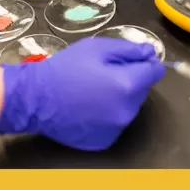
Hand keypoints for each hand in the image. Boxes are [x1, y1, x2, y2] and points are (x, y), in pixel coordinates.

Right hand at [0, 37, 164, 150]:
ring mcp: (116, 129)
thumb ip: (128, 49)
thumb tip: (150, 53)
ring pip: (129, 107)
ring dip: (119, 98)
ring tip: (93, 91)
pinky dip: (108, 114)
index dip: (145, 62)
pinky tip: (88, 108)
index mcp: (127, 85)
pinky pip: (115, 123)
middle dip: (129, 80)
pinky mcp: (104, 141)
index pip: (155, 72)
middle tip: (102, 74)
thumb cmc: (64, 69)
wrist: (35, 99)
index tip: (130, 60)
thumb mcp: (95, 48)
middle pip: (142, 90)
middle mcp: (127, 111)